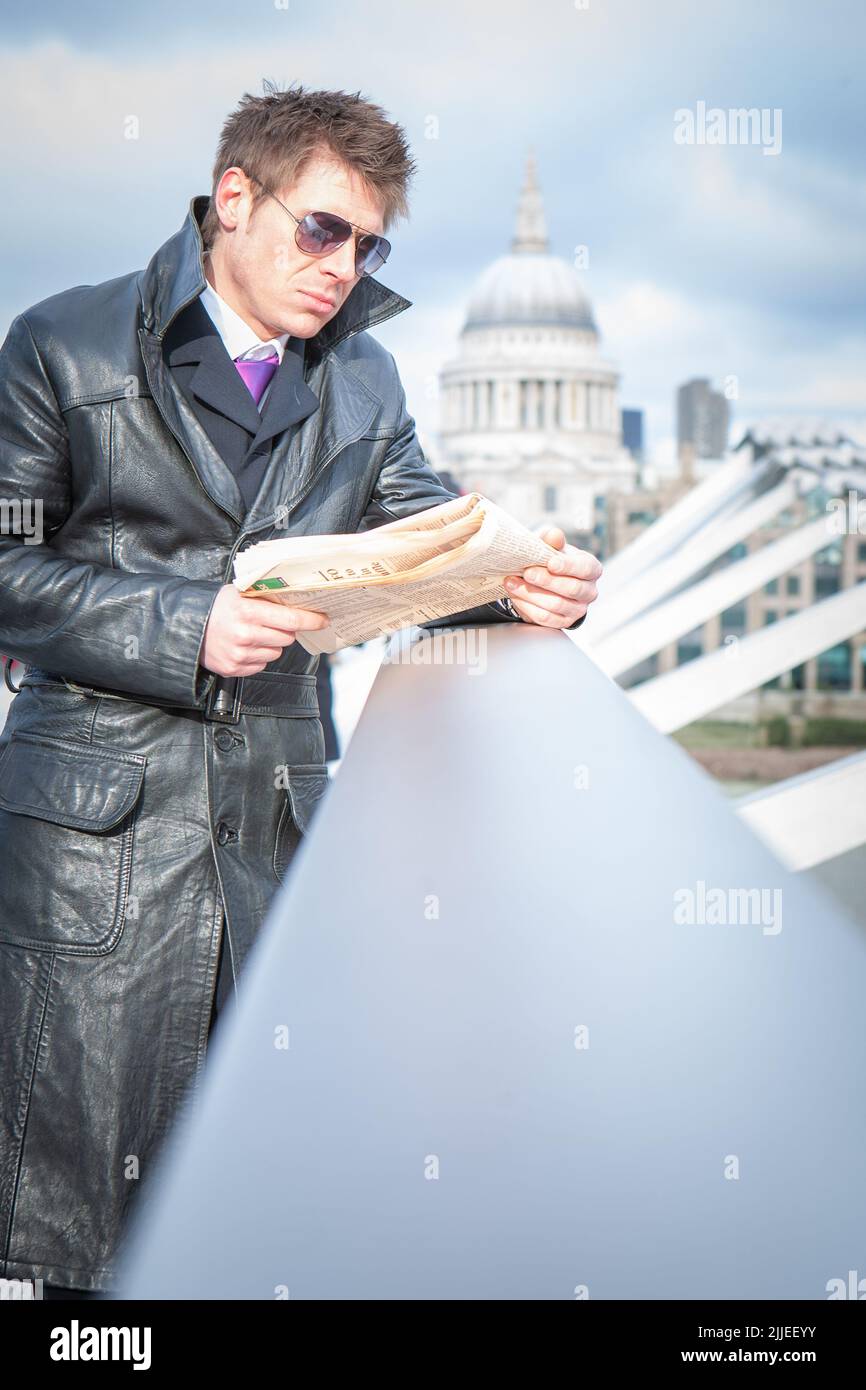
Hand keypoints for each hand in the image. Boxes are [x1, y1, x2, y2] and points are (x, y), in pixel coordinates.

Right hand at [200, 584, 329, 676]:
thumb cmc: (218, 607)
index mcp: (248, 612)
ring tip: (253, 633)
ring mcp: (240, 655)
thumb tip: (299, 603)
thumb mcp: (240, 593)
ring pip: (276, 652)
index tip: (323, 620)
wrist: (188, 627)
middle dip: (286, 630)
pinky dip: (259, 655)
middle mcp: (245, 635)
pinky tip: (245, 645)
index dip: (310, 620)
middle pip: (287, 637)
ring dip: (272, 643)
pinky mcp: (235, 669)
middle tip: (272, 622)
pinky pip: (263, 664)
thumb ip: (266, 598)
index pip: (291, 619)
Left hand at [503, 526, 602, 627]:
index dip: (568, 566)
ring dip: (531, 594)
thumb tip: (554, 535)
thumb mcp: (551, 546)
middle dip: (546, 580)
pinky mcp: (563, 622)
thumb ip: (552, 540)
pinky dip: (528, 606)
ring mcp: (578, 609)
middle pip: (571, 588)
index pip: (585, 569)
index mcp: (592, 569)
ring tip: (513, 582)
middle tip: (527, 572)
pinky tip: (516, 595)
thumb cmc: (552, 560)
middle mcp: (589, 591)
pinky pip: (545, 618)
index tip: (551, 563)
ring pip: (556, 605)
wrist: (545, 580)